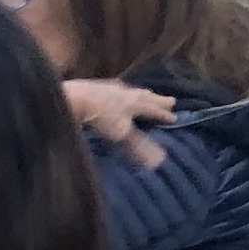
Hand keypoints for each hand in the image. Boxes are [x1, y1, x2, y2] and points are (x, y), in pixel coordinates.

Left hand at [63, 76, 178, 170]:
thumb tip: (159, 162)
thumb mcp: (122, 135)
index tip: (176, 118)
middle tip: (171, 100)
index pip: (154, 110)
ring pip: (131, 91)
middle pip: (145, 96)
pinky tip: (116, 92)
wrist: (73, 99)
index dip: (164, 115)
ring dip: (140, 93)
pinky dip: (121, 91)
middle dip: (158, 100)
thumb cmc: (100, 117)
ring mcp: (110, 88)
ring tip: (146, 93)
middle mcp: (126, 93)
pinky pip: (114, 88)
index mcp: (135, 103)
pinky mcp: (94, 87)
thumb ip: (139, 147)